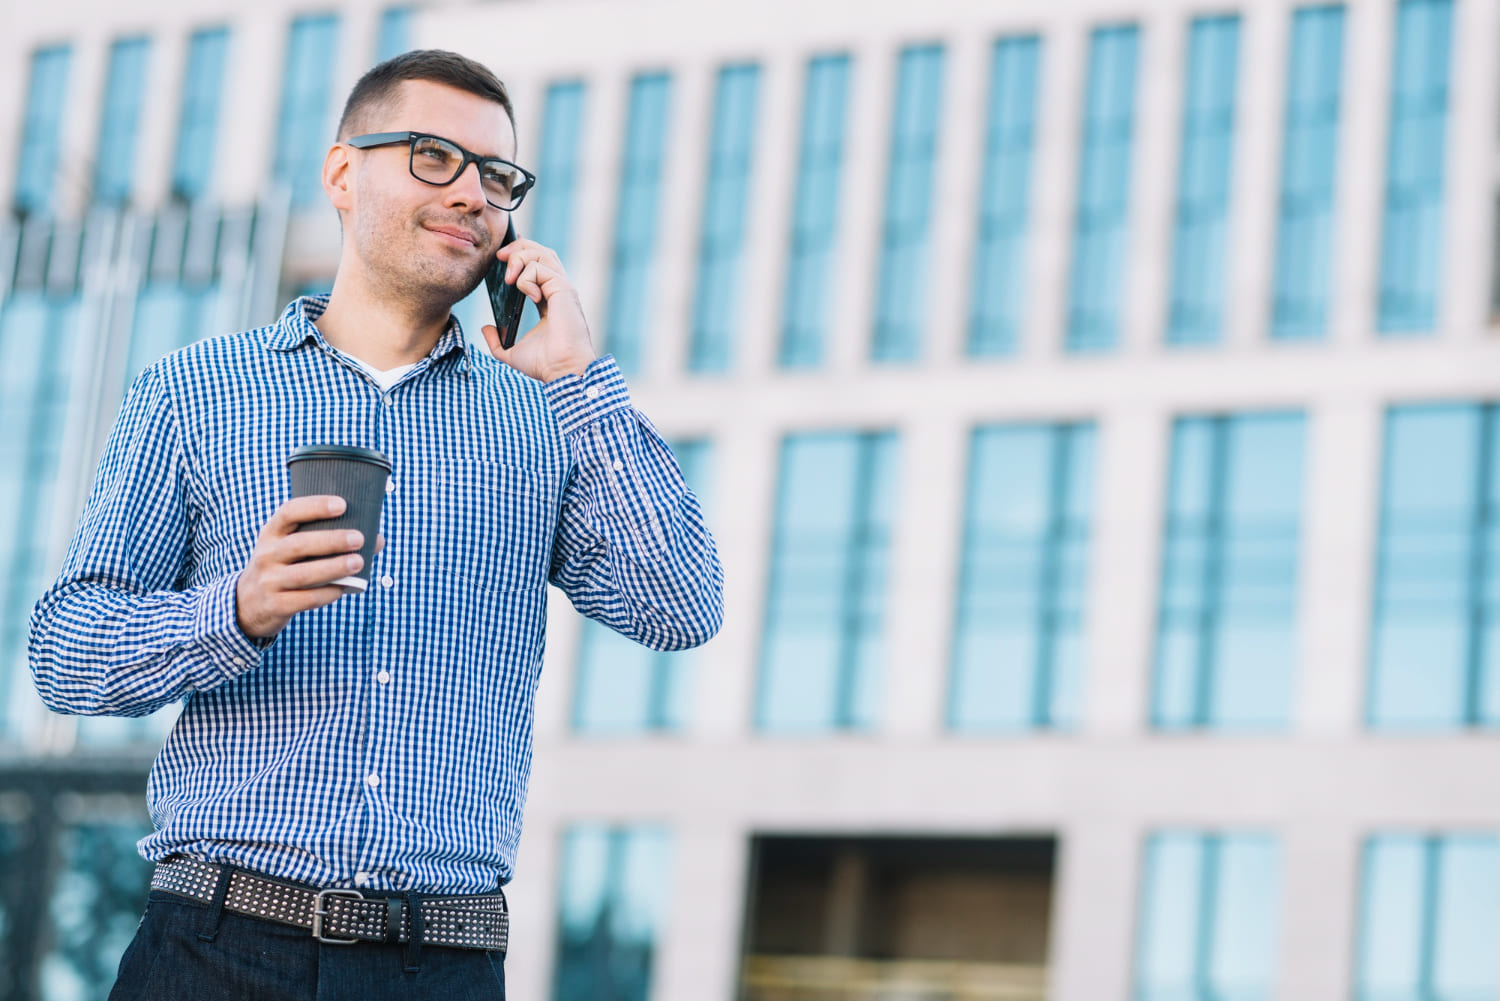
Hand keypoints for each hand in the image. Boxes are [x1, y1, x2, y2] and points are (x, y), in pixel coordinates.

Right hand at [235, 495, 366, 639]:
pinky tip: (344, 588)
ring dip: (334, 568)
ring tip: (359, 562)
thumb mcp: (290, 548)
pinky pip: (305, 599)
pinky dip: (327, 593)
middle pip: (299, 544)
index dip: (315, 506)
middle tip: (359, 538)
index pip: (289, 512)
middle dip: (331, 540)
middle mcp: (266, 555)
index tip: (342, 504)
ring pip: (304, 574)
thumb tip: (377, 539)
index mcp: (272, 533)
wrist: (248, 604)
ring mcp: (269, 581)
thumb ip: (327, 540)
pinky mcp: (275, 605)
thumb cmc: (284, 567)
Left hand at [481, 237, 597, 381]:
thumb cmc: (545, 365)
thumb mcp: (512, 353)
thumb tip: (486, 328)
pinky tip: (527, 295)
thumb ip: (497, 342)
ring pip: (542, 254)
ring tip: (509, 278)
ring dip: (520, 258)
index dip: (521, 254)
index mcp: (549, 301)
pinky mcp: (563, 290)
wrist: (561, 371)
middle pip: (541, 253)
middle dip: (518, 248)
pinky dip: (527, 278)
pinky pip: (540, 269)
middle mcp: (558, 291)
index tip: (503, 254)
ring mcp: (562, 289)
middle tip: (499, 257)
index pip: (538, 267)